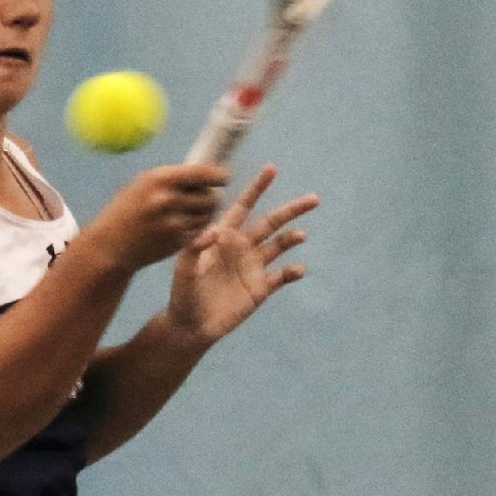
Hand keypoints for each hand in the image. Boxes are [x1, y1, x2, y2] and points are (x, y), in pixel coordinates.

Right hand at [85, 164, 228, 272]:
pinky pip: (199, 232)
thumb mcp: (144, 183)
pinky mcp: (177, 243)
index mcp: (160, 179)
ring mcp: (174, 223)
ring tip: (186, 213)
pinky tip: (178, 227)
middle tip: (204, 197)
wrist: (110, 244)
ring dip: (203, 214)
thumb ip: (173, 178)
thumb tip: (205, 171)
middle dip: (211, 197)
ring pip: (208, 216)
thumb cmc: (127, 208)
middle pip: (211, 197)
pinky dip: (195, 229)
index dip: (218, 175)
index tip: (223, 177)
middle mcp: (169, 200)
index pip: (202, 173)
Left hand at [165, 165, 318, 346]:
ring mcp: (253, 267)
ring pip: (280, 246)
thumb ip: (194, 248)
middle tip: (314, 199)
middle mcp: (242, 247)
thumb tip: (215, 231)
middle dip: (291, 209)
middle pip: (271, 222)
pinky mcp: (260, 289)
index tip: (272, 169)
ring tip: (300, 235)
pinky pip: (281, 277)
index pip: (244, 206)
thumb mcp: (183, 268)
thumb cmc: (182, 293)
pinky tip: (298, 269)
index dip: (257, 188)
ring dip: (291, 238)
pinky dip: (292, 271)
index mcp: (223, 235)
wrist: (190, 326)